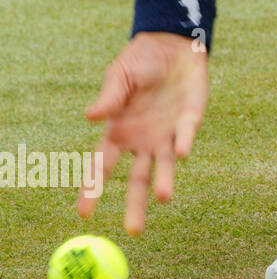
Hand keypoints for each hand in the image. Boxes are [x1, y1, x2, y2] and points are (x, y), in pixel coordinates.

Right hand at [80, 32, 207, 233]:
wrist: (173, 46)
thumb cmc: (140, 63)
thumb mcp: (120, 76)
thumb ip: (110, 97)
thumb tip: (92, 116)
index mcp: (118, 132)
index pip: (102, 166)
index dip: (93, 189)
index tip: (84, 214)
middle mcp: (142, 141)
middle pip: (137, 180)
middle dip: (135, 205)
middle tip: (134, 232)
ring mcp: (167, 134)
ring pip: (164, 167)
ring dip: (165, 182)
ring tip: (163, 198)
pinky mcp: (190, 121)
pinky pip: (185, 135)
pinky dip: (182, 143)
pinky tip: (179, 152)